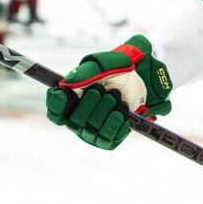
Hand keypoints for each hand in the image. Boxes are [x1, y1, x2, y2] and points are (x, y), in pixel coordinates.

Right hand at [45, 35, 172, 149]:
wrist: (147, 76)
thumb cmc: (120, 67)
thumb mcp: (103, 63)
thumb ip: (85, 72)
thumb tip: (67, 84)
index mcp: (73, 99)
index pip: (55, 111)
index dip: (56, 105)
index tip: (64, 94)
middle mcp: (81, 117)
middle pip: (74, 120)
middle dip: (89, 103)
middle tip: (103, 90)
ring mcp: (95, 129)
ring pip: (91, 130)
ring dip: (104, 112)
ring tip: (116, 97)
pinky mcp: (111, 137)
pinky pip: (107, 140)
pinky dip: (114, 125)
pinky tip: (121, 112)